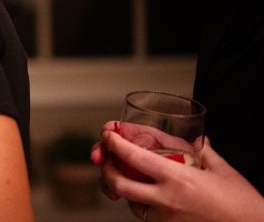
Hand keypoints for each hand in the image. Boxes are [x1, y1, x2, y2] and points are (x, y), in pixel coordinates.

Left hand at [98, 128, 263, 221]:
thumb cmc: (242, 203)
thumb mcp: (222, 170)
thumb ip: (204, 152)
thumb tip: (199, 141)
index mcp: (177, 178)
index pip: (133, 157)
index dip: (114, 143)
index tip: (108, 135)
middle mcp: (166, 199)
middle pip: (119, 184)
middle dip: (107, 170)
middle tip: (108, 160)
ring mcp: (166, 219)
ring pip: (131, 203)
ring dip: (125, 190)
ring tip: (130, 178)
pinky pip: (147, 217)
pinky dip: (143, 205)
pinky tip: (150, 196)